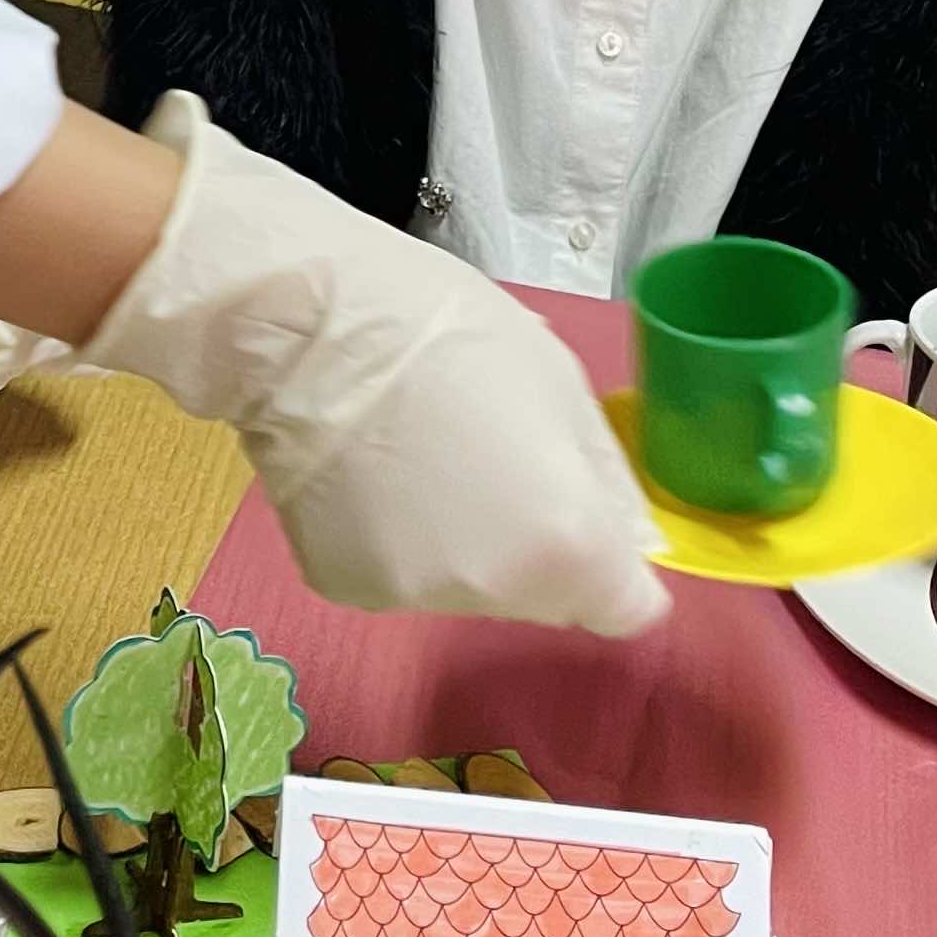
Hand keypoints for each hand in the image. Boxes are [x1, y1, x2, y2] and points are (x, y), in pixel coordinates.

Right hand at [80, 96, 665, 634]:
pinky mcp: (346, 588)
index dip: (616, 567)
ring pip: (470, 586)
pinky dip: (395, 540)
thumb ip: (606, 478)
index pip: (627, 609)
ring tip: (420, 460)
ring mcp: (416, 597)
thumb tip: (627, 538)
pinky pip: (398, 574)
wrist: (308, 327)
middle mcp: (498, 591)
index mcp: (567, 543)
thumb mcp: (561, 381)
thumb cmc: (451, 332)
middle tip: (492, 463)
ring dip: (465, 544)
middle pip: (546, 597)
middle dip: (537, 547)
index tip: (588, 522)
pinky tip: (370, 477)